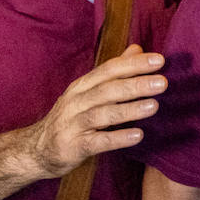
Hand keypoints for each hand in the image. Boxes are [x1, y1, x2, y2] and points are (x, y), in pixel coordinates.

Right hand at [19, 45, 166, 178]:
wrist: (36, 150)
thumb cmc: (72, 117)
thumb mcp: (89, 91)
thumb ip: (114, 72)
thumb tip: (138, 49)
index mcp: (82, 85)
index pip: (110, 69)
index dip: (134, 64)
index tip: (159, 60)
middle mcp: (76, 101)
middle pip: (108, 89)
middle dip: (136, 85)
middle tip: (162, 82)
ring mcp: (73, 124)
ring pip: (103, 114)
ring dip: (129, 110)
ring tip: (153, 106)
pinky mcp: (73, 147)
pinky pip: (97, 141)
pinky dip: (117, 138)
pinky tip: (137, 135)